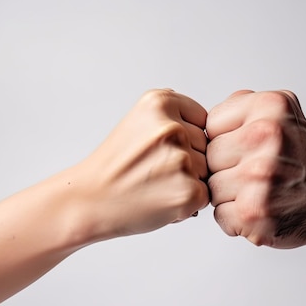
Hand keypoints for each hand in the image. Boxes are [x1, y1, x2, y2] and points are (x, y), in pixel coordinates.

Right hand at [69, 89, 208, 241]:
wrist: (88, 200)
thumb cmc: (116, 166)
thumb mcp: (139, 121)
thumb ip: (176, 115)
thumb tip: (217, 125)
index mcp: (159, 102)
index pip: (202, 120)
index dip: (184, 141)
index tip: (157, 150)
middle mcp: (171, 128)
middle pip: (207, 146)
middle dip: (188, 161)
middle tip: (152, 170)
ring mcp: (181, 160)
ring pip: (207, 171)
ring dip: (189, 181)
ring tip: (155, 184)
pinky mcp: (188, 191)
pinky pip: (205, 195)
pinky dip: (188, 202)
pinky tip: (160, 199)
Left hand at [206, 90, 305, 248]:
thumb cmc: (302, 160)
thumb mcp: (282, 112)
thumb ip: (241, 106)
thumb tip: (200, 118)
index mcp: (270, 107)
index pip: (211, 124)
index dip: (226, 140)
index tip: (249, 149)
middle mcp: (266, 138)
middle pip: (209, 157)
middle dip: (226, 168)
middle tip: (257, 173)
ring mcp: (260, 176)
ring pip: (212, 188)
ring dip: (230, 195)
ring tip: (259, 191)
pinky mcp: (254, 212)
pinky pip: (220, 214)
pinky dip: (236, 219)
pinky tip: (261, 209)